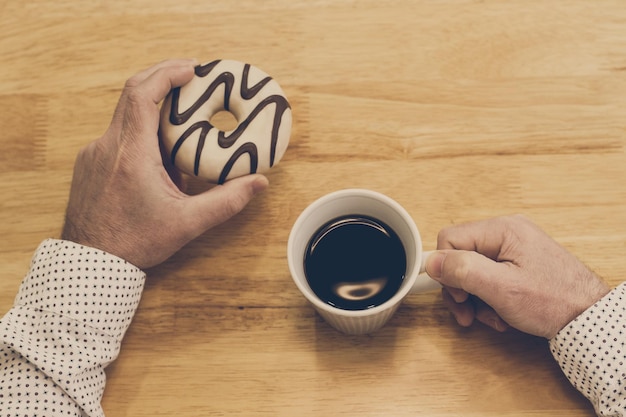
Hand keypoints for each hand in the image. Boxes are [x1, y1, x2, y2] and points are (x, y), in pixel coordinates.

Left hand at [62, 59, 268, 268]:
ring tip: (184, 120)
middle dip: (163, 80)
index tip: (192, 68)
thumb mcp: (187, 223)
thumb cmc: (135, 243)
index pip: (142, 93)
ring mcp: (94, 153)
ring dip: (154, 110)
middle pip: (133, 94)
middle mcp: (108, 146)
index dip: (167, 73)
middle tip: (192, 78)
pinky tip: (160, 153)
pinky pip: (119, 135)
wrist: (90, 262)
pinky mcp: (90, 163)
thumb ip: (226, 201)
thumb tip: (258, 183)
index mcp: (132, 154)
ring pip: (126, 116)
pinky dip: (141, 132)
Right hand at [425, 215, 609, 338]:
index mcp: (502, 230)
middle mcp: (506, 234)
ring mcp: (513, 249)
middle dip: (461, 289)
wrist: (590, 318)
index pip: (450, 238)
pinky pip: (489, 277)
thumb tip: (431, 261)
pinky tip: (501, 314)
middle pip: (460, 256)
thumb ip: (462, 271)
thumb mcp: (501, 288)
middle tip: (468, 312)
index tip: (456, 294)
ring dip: (475, 299)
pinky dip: (489, 299)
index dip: (446, 269)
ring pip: (472, 270)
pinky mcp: (518, 264)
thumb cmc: (555, 302)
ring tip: (490, 317)